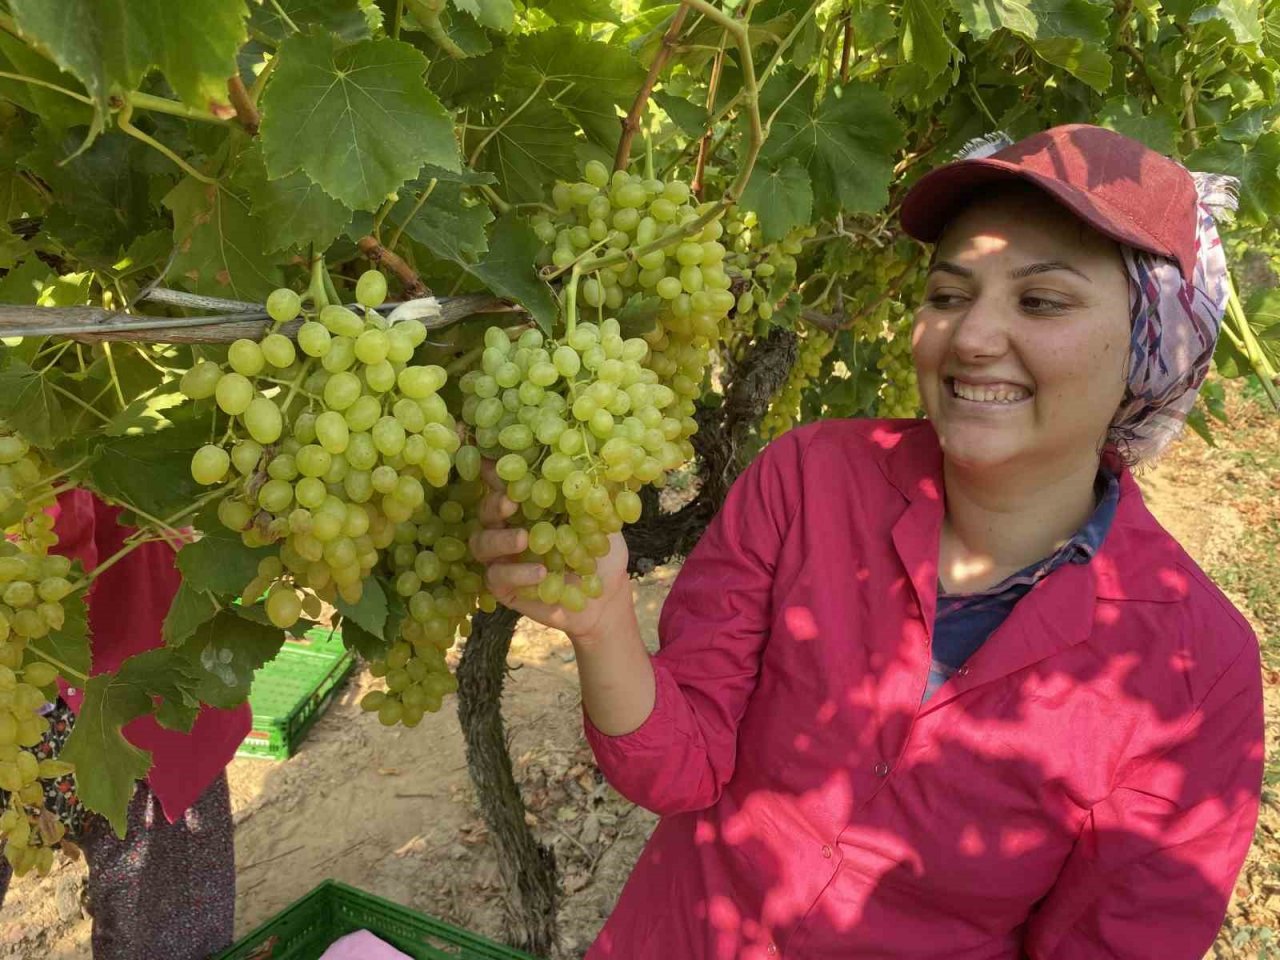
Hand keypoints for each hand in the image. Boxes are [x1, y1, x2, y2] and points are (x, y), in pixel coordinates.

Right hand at [467, 460, 632, 643]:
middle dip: (493, 504)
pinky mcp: (503, 587)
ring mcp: (502, 558)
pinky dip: (517, 573)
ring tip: (524, 539)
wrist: (605, 597)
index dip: (497, 473)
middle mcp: (508, 527)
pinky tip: (540, 572)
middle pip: (486, 512)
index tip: (498, 464)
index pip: (507, 484)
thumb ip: (591, 495)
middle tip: (510, 502)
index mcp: (528, 506)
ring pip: (481, 544)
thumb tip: (591, 463)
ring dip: (500, 539)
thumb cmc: (601, 553)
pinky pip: (498, 577)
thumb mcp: (602, 520)